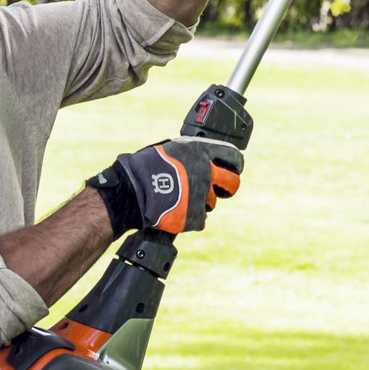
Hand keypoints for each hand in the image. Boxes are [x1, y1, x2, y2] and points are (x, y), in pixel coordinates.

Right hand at [87, 137, 244, 236]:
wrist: (132, 190)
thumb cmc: (147, 167)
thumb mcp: (173, 149)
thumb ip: (193, 154)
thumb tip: (204, 159)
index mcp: (202, 151)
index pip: (233, 155)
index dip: (235, 163)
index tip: (235, 168)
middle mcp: (207, 172)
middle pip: (233, 183)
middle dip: (229, 188)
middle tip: (222, 190)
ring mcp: (202, 195)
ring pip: (212, 203)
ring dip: (200, 202)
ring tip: (180, 199)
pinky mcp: (195, 216)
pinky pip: (200, 220)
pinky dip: (189, 218)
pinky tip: (176, 212)